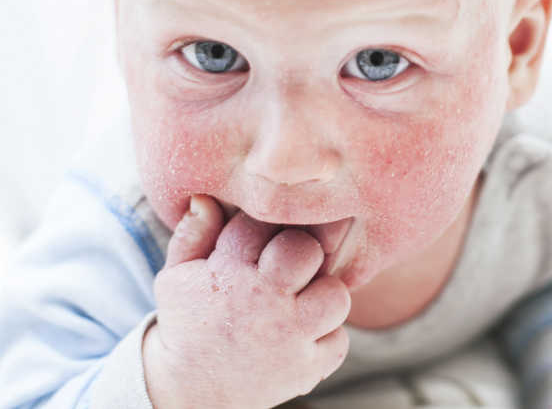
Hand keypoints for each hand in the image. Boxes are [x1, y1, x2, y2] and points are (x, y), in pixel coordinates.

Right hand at [143, 195, 350, 408]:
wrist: (186, 392)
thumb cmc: (189, 321)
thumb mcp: (177, 275)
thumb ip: (194, 233)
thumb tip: (207, 196)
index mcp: (229, 271)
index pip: (265, 223)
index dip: (268, 226)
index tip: (265, 240)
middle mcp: (263, 302)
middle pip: (307, 250)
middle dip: (304, 250)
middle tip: (293, 265)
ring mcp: (287, 339)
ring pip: (336, 296)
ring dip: (325, 296)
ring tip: (305, 300)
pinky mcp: (305, 370)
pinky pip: (340, 340)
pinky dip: (328, 337)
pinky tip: (305, 335)